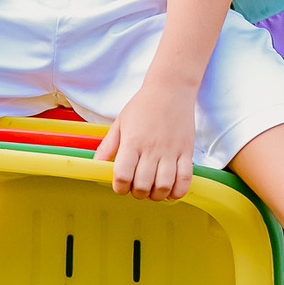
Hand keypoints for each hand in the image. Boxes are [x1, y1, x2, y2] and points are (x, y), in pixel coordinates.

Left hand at [94, 83, 195, 200]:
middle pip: (143, 186)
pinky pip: (185, 179)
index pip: (123, 176)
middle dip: (137, 193)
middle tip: (137, 188)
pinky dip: (178, 191)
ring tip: (153, 190)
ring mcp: (171, 151)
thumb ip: (107, 147)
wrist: (171, 89)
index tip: (121, 185)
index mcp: (132, 142)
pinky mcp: (187, 152)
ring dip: (157, 195)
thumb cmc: (143, 105)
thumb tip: (96, 166)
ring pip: (164, 186)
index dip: (120, 187)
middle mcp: (151, 149)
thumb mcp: (120, 123)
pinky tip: (171, 190)